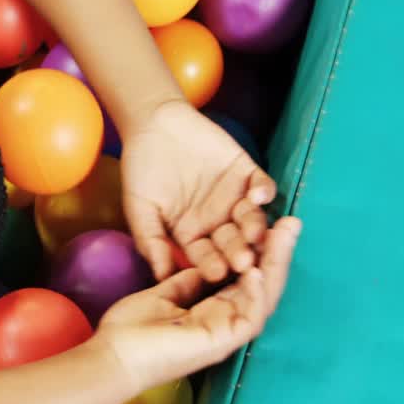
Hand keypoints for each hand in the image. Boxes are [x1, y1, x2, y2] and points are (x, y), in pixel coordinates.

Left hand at [92, 216, 300, 394]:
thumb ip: (188, 281)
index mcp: (213, 310)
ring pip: (264, 296)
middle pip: (262, 282)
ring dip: (276, 263)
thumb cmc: (131, 330)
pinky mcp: (222, 342)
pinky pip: (249, 316)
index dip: (258, 249)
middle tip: (292, 221)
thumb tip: (206, 266)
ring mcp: (227, 332)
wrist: (114, 358)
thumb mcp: (163, 294)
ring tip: (286, 232)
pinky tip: (256, 268)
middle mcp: (226, 320)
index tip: (266, 220)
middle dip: (277, 250)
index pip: (245, 276)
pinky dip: (255, 292)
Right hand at [120, 100, 277, 281]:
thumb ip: (151, 241)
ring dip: (254, 226)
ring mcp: (235, 198)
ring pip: (251, 218)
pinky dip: (263, 191)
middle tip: (243, 262)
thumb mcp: (139, 209)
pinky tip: (258, 196)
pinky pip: (262, 185)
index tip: (216, 273)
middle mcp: (217, 221)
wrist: (153, 125)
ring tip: (254, 233)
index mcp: (192, 235)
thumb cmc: (141, 169)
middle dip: (238, 252)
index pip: (206, 257)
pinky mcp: (247, 173)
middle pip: (233, 242)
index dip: (211, 265)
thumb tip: (162, 278)